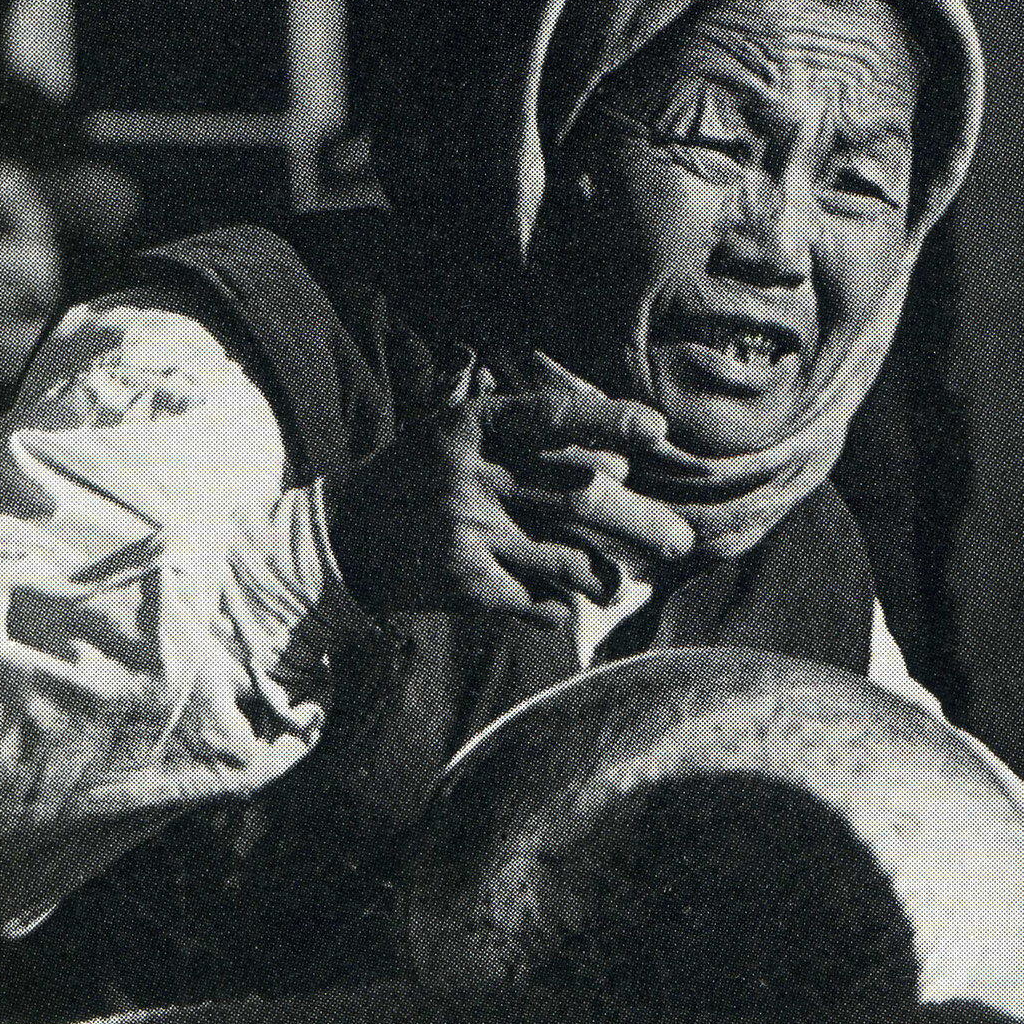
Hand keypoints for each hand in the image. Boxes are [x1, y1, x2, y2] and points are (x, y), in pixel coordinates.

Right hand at [325, 375, 696, 626]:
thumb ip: (520, 433)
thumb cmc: (413, 477)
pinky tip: (567, 606)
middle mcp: (471, 475)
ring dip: (604, 576)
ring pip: (566, 556)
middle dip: (638, 521)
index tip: (656, 431)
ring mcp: (468, 531)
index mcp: (469, 426)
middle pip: (576, 496)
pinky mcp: (465, 582)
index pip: (550, 418)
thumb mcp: (448, 433)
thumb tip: (617, 457)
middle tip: (683, 541)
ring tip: (622, 586)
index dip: (606, 421)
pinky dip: (560, 604)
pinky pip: (537, 597)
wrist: (340, 538)